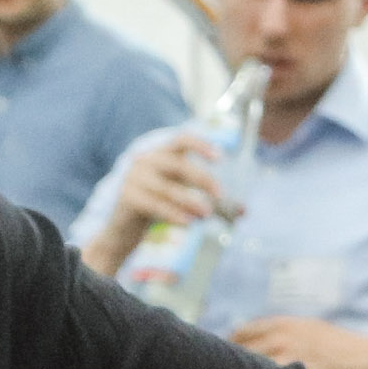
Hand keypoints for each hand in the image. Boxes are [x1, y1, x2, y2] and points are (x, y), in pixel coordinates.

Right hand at [99, 130, 232, 243]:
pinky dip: (172, 213)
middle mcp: (146, 160)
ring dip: (190, 200)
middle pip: (177, 164)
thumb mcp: (183, 199)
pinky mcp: (127, 197)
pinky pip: (153, 204)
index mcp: (161, 154)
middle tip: (220, 195)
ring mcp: (134, 178)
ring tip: (207, 214)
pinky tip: (188, 223)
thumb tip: (244, 211)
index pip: (181, 140)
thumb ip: (210, 202)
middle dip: (202, 179)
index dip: (200, 145)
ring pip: (167, 187)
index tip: (220, 157)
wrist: (123, 228)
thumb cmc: (158, 207)